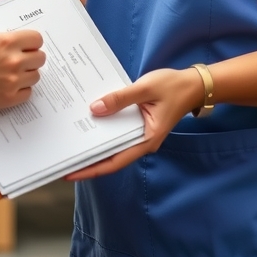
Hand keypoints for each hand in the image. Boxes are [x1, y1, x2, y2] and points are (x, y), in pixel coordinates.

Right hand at [0, 2, 44, 111]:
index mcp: (5, 42)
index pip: (37, 38)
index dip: (32, 40)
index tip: (25, 43)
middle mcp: (13, 61)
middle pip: (40, 58)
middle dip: (32, 56)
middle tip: (22, 58)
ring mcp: (12, 81)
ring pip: (35, 76)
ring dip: (28, 73)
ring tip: (16, 72)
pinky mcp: (8, 99)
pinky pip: (28, 93)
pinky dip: (22, 90)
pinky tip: (11, 86)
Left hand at [64, 67, 204, 179]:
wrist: (194, 84)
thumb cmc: (173, 87)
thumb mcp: (145, 89)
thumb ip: (120, 99)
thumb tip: (94, 109)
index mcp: (146, 140)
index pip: (114, 162)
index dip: (91, 169)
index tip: (70, 172)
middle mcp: (142, 142)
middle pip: (111, 157)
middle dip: (88, 159)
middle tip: (62, 158)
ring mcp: (140, 134)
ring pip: (113, 145)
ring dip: (94, 145)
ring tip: (71, 143)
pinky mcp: (138, 125)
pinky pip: (118, 132)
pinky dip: (104, 130)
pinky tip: (90, 123)